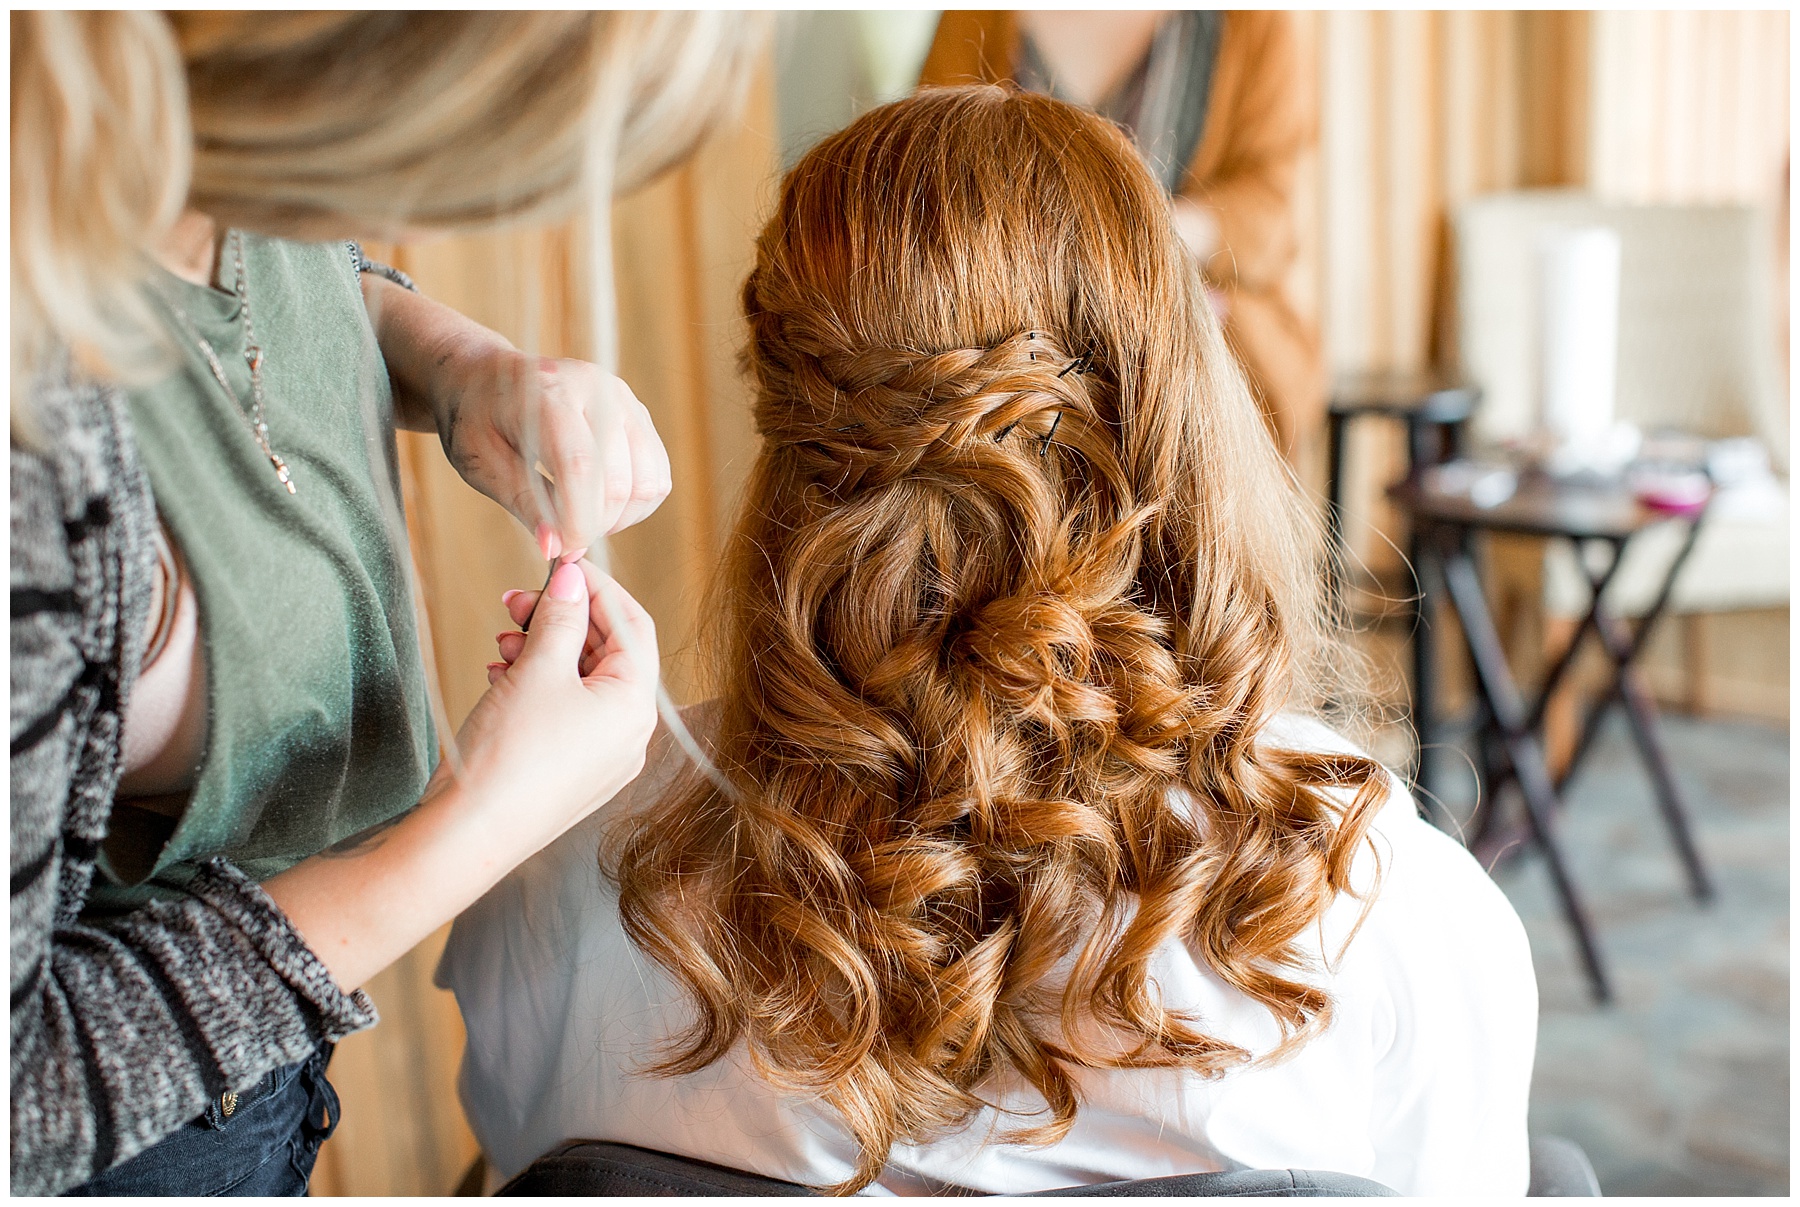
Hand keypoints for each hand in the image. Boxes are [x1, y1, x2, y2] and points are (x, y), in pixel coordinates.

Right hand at [441, 560, 659, 852]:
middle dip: (561, 619)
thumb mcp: (537, 670)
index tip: (560, 565)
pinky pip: (563, 711)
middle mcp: (628, 734)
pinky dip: (535, 684)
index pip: (632, 625)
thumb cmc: (509, 756)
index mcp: (635, 707)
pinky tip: (501, 674)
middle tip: (516, 601)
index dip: (597, 588)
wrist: (467, 835)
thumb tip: (573, 578)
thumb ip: (560, 617)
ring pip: (579, 681)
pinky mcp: (568, 770)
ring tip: (502, 640)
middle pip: (605, 652)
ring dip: (542, 649)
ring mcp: (600, 756)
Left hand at [444, 352, 671, 560]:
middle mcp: (597, 390)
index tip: (560, 550)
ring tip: (583, 519)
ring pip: (648, 483)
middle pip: (620, 481)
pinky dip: (636, 506)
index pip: (581, 467)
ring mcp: (625, 401)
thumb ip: (523, 503)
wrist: (486, 377)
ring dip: (620, 519)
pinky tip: (601, 506)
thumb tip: (556, 549)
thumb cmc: (476, 419)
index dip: (577, 521)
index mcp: (548, 393)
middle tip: (564, 538)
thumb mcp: (481, 463)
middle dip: (595, 526)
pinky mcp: (639, 415)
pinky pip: (658, 477)